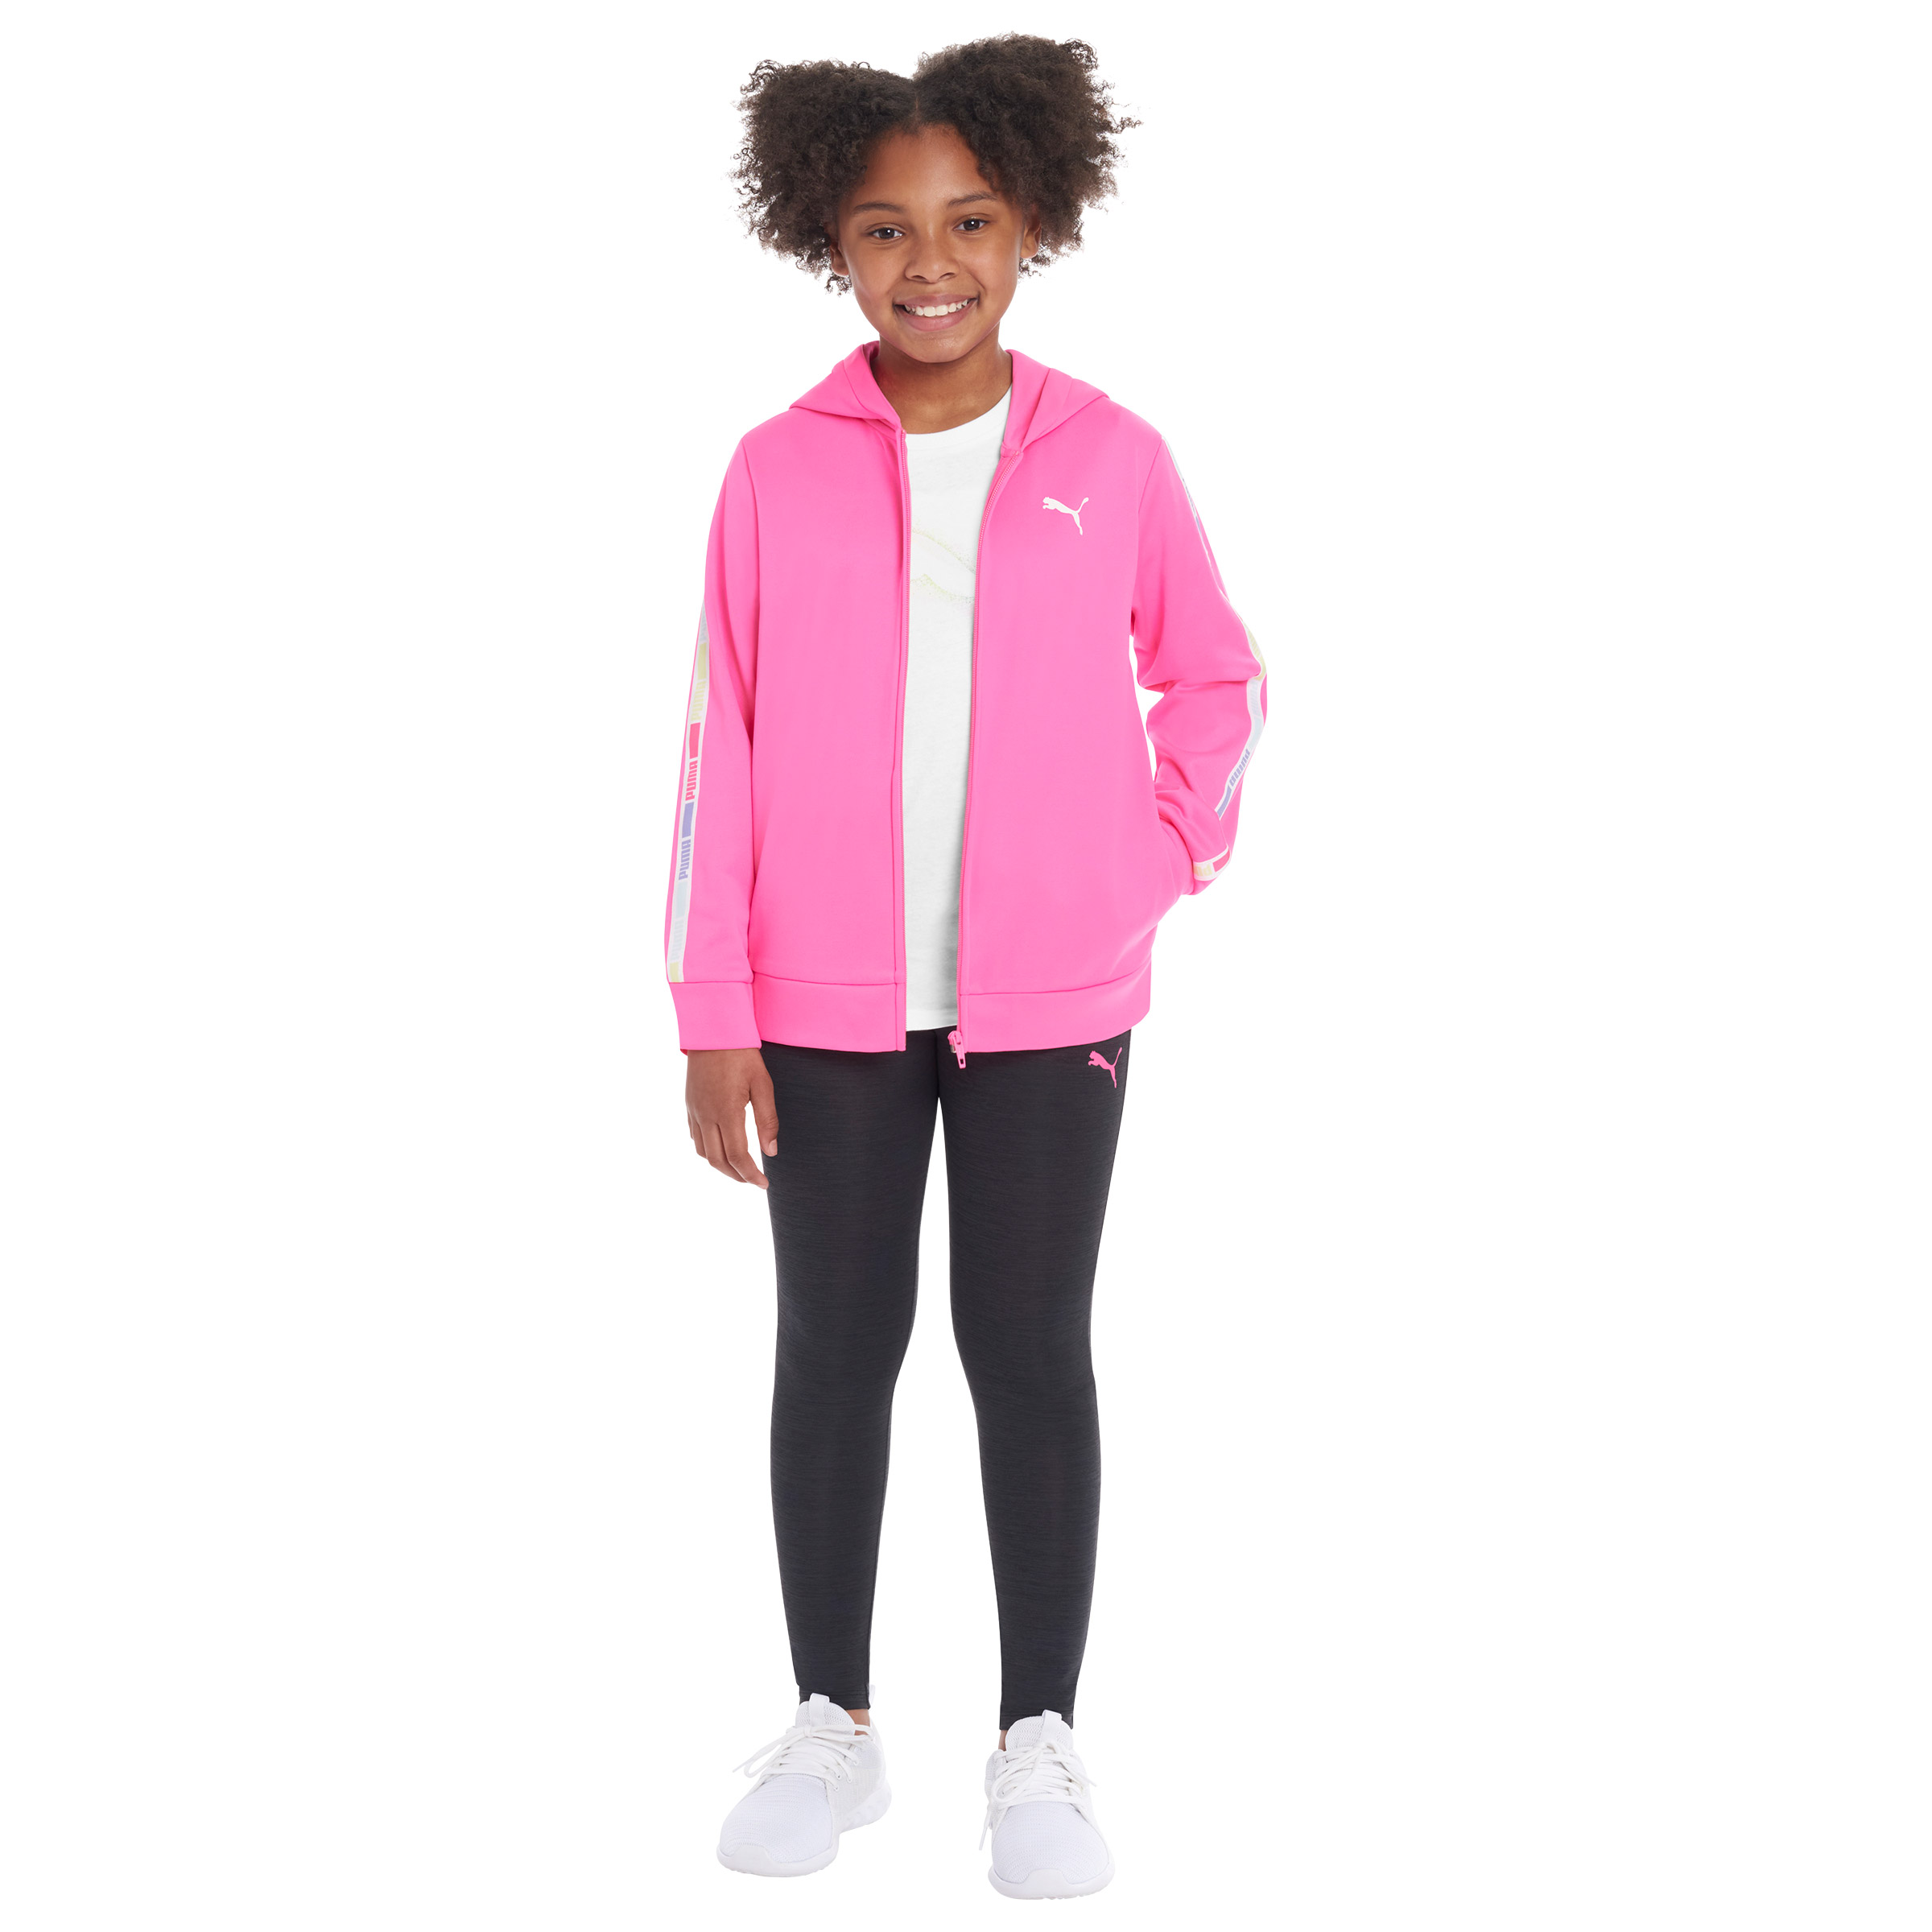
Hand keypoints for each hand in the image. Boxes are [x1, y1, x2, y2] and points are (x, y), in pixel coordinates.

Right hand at [685, 1048, 777, 1187]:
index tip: (763, 1184)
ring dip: (720, 1166)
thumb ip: (767, 1120)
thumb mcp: (763, 1085)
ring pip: (702, 1152)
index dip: (750, 1175)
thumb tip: (771, 1152)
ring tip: (738, 1169)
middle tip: (753, 1181)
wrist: (713, 1031)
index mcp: (727, 1112)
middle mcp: (706, 1115)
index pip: (738, 1156)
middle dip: (736, 1176)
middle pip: (717, 1161)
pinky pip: (694, 1137)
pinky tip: (721, 1147)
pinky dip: (707, 1150)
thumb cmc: (743, 1055)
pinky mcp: (689, 1104)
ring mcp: (694, 1111)